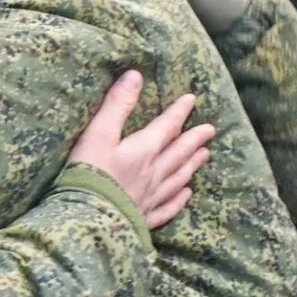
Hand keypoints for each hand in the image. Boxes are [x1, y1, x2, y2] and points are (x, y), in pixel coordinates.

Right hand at [69, 71, 213, 228]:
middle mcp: (154, 173)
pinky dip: (179, 199)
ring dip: (192, 165)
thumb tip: (135, 75)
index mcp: (144, 151)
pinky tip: (187, 194)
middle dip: (194, 139)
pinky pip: (168, 207)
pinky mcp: (144, 218)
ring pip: (178, 178)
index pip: (167, 127)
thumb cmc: (89, 175)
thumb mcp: (98, 134)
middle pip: (179, 153)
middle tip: (210, 130)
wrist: (87, 220)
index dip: (178, 112)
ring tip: (205, 156)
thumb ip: (117, 105)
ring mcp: (151, 198)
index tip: (191, 100)